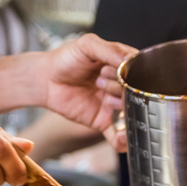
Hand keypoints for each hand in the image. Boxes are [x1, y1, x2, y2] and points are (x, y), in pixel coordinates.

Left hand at [42, 34, 135, 151]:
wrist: (44, 79)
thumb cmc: (65, 59)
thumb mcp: (87, 45)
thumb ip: (110, 50)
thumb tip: (130, 60)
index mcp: (122, 66)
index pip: (141, 73)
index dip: (133, 74)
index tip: (120, 72)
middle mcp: (120, 86)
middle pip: (137, 94)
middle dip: (122, 89)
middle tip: (101, 81)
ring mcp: (113, 105)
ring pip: (130, 113)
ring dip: (122, 109)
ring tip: (105, 99)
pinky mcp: (102, 120)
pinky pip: (116, 135)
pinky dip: (121, 140)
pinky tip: (120, 139)